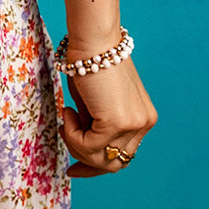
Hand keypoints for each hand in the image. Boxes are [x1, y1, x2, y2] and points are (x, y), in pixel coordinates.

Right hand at [59, 54, 157, 177]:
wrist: (93, 40)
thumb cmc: (89, 62)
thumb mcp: (96, 103)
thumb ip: (96, 126)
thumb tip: (83, 148)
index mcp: (143, 118)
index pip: (123, 156)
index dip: (96, 166)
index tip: (74, 169)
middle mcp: (144, 123)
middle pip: (114, 163)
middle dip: (84, 158)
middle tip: (64, 137)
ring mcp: (133, 124)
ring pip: (100, 159)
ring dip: (75, 143)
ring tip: (67, 116)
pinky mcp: (117, 122)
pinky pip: (87, 146)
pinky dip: (71, 133)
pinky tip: (68, 110)